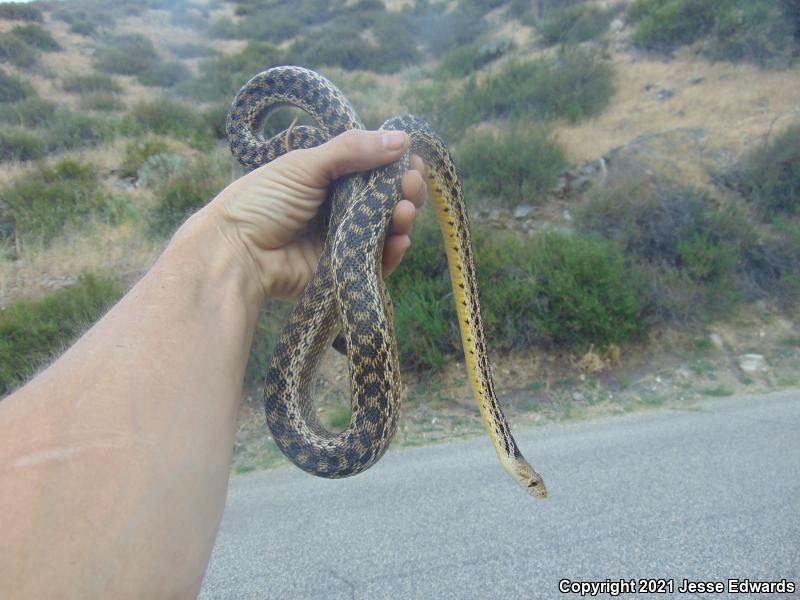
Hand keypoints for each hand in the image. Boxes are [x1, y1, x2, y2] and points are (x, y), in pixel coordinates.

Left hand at [207, 129, 426, 299]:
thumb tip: (401, 138)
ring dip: (402, 219)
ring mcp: (341, 239)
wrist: (236, 253)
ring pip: (384, 229)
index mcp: (326, 178)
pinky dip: (392, 252)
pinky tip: (401, 240)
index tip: (412, 160)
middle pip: (384, 199)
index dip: (394, 165)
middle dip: (404, 191)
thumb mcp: (305, 165)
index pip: (371, 169)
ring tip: (404, 211)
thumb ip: (352, 150)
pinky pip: (376, 262)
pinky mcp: (342, 270)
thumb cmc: (263, 201)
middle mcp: (337, 207)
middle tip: (412, 184)